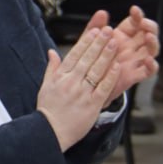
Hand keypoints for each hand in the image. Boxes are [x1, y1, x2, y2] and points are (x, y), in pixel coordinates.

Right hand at [35, 27, 120, 150]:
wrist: (49, 132)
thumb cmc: (48, 111)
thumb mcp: (45, 87)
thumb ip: (51, 68)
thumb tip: (52, 52)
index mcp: (60, 77)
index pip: (75, 55)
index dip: (86, 42)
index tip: (95, 31)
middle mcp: (71, 83)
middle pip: (87, 59)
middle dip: (99, 43)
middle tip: (108, 30)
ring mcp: (82, 93)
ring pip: (97, 70)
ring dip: (107, 55)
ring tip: (115, 42)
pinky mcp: (92, 105)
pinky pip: (103, 88)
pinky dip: (110, 76)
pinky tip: (117, 66)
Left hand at [85, 7, 159, 104]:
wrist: (85, 85)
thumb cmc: (88, 61)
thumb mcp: (88, 42)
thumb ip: (94, 27)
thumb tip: (102, 12)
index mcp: (121, 36)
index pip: (135, 22)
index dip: (137, 15)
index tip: (134, 10)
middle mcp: (131, 47)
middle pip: (148, 33)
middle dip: (149, 26)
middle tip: (143, 23)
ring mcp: (134, 61)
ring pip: (152, 50)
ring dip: (153, 42)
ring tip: (149, 37)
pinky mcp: (134, 75)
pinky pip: (148, 71)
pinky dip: (152, 65)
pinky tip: (148, 60)